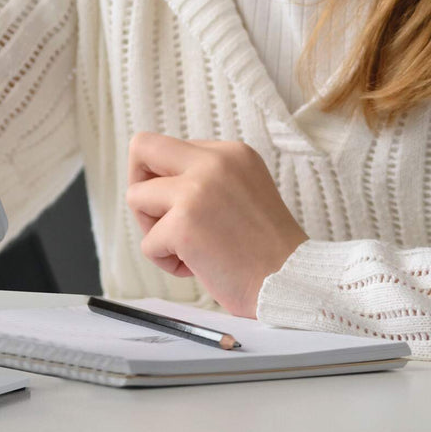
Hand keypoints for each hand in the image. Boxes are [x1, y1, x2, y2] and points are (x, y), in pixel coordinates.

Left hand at [125, 131, 307, 317]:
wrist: (295, 284)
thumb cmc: (267, 250)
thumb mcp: (242, 188)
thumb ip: (205, 176)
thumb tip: (153, 176)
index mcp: (229, 152)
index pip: (167, 147)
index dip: (164, 180)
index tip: (182, 206)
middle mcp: (213, 162)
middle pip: (141, 147)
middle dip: (139, 182)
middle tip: (158, 214)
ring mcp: (196, 191)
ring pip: (135, 197)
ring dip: (153, 229)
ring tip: (187, 248)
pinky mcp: (183, 225)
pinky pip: (147, 243)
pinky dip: (166, 262)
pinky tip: (198, 268)